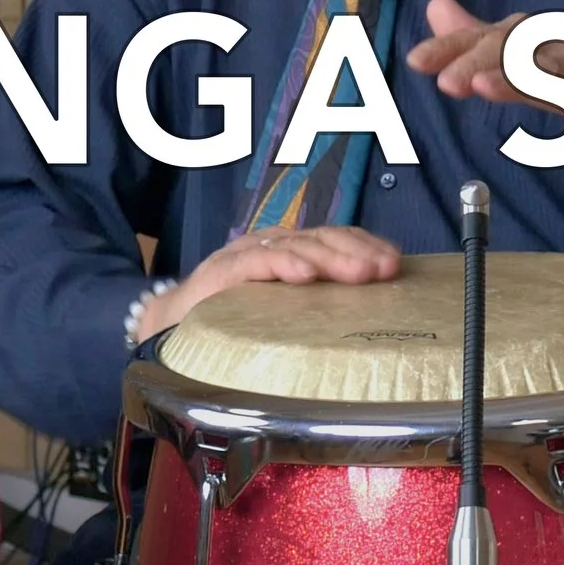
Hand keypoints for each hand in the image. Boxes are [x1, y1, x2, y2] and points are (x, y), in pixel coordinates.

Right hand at [134, 225, 401, 340]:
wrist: (168, 327)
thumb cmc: (234, 320)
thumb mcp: (284, 311)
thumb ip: (318, 306)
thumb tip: (374, 320)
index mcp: (291, 251)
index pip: (336, 237)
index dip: (367, 245)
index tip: (395, 264)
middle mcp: (271, 246)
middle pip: (322, 238)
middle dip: (358, 252)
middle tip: (386, 270)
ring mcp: (245, 255)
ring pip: (295, 246)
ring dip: (330, 258)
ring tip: (359, 274)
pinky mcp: (219, 274)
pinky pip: (254, 264)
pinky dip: (281, 265)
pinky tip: (303, 275)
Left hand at [403, 0, 563, 150]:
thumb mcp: (531, 52)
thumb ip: (482, 37)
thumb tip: (435, 8)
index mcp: (538, 36)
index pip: (489, 35)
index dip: (453, 46)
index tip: (415, 61)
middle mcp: (562, 46)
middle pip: (519, 46)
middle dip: (480, 60)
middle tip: (446, 82)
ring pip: (556, 73)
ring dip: (521, 78)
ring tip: (482, 84)